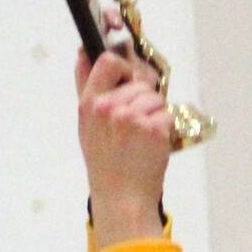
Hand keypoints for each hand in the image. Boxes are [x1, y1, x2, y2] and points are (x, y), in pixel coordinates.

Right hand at [79, 49, 172, 249]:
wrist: (122, 197)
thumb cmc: (106, 162)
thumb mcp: (86, 125)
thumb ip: (87, 88)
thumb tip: (83, 54)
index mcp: (89, 104)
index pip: (107, 62)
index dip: (122, 68)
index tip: (127, 80)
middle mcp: (109, 108)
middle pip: (138, 83)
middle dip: (142, 100)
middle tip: (135, 126)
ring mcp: (132, 118)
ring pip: (155, 98)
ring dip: (155, 114)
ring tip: (142, 137)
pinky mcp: (153, 130)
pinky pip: (168, 115)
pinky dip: (166, 128)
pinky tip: (153, 145)